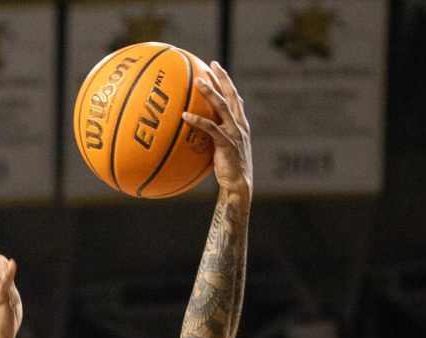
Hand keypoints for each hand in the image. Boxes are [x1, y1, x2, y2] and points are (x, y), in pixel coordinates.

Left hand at [183, 62, 251, 202]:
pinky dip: (197, 120)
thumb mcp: (225, 147)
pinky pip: (210, 128)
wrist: (239, 183)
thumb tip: (200, 130)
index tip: (216, 68)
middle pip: (230, 95)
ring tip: (198, 81)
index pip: (234, 97)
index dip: (226, 81)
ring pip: (222, 107)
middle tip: (211, 65)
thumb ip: (216, 134)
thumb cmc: (229, 168)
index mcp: (240, 123)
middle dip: (221, 78)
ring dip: (210, 92)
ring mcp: (234, 132)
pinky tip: (185, 115)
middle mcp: (239, 124)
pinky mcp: (226, 143)